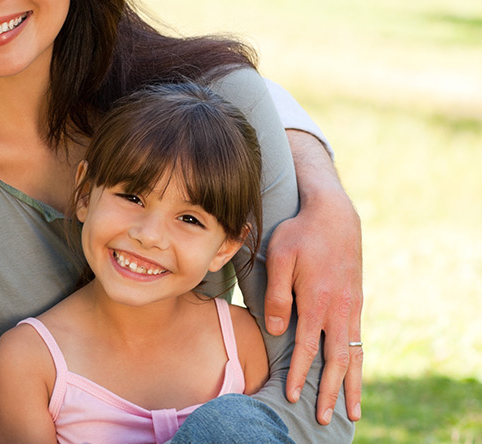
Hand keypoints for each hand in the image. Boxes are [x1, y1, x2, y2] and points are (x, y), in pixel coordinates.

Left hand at [267, 132, 364, 423]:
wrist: (335, 215)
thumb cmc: (300, 234)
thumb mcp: (280, 256)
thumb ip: (277, 294)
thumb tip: (276, 330)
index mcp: (318, 302)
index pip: (307, 348)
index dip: (300, 374)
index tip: (293, 395)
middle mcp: (340, 310)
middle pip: (336, 361)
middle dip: (329, 392)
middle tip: (324, 418)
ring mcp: (352, 308)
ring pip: (353, 355)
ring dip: (351, 385)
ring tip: (352, 411)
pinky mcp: (356, 303)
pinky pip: (358, 342)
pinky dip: (358, 364)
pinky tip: (355, 377)